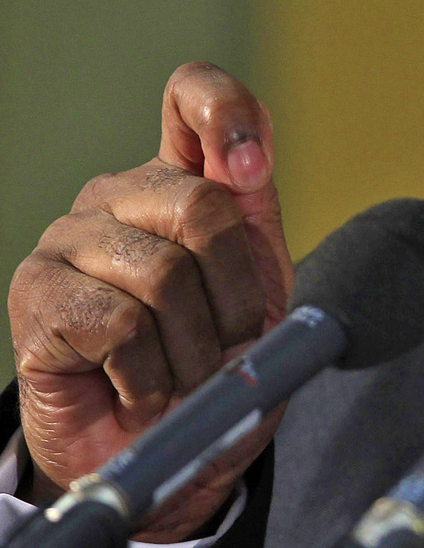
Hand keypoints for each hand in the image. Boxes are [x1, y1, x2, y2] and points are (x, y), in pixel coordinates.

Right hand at [7, 62, 294, 542]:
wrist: (163, 452)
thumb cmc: (215, 369)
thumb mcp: (261, 295)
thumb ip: (257, 228)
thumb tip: (248, 168)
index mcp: (184, 184)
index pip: (194, 95)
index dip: (229, 113)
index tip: (251, 170)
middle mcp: (121, 197)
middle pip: (203, 206)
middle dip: (236, 297)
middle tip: (226, 345)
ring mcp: (70, 239)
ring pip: (166, 276)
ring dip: (195, 350)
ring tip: (181, 376)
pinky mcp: (37, 293)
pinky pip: (122, 327)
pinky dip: (152, 378)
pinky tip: (141, 390)